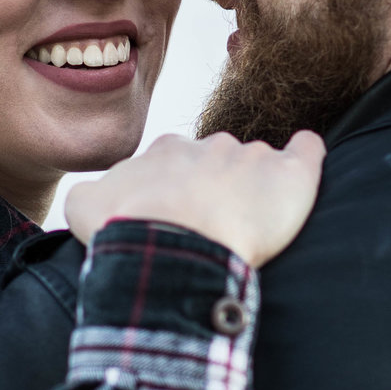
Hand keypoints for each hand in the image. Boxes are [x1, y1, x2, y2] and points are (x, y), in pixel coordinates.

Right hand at [64, 131, 324, 267]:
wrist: (168, 244)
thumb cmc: (124, 229)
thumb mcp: (83, 208)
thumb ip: (89, 194)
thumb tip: (91, 197)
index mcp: (166, 151)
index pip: (177, 165)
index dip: (179, 193)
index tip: (179, 221)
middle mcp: (210, 145)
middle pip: (219, 161)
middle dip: (217, 187)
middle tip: (214, 226)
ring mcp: (252, 156)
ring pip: (258, 163)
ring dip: (256, 184)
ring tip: (254, 220)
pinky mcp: (291, 174)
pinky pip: (307, 150)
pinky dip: (306, 153)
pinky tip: (304, 162)